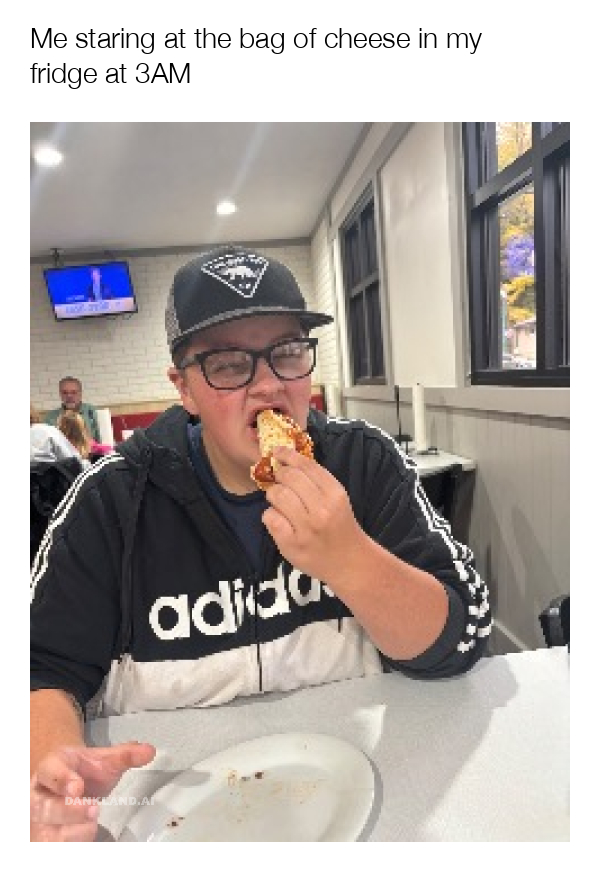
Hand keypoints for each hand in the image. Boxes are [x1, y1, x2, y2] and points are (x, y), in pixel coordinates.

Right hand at [30, 741, 155, 841]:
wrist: (67, 782)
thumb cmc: (81, 772)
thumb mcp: (102, 760)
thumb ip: (125, 755)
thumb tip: (148, 751)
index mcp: (51, 767)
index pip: (49, 771)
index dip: (61, 779)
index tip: (77, 787)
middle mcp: (39, 794)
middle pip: (46, 806)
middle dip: (70, 811)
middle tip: (93, 808)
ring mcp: (38, 820)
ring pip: (50, 832)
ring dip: (74, 831)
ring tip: (92, 821)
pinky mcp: (43, 838)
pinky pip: (54, 847)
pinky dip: (72, 844)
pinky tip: (84, 836)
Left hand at [262, 446, 365, 585]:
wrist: (349, 562)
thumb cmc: (340, 526)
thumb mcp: (336, 499)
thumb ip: (316, 481)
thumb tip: (288, 459)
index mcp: (335, 494)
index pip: (306, 466)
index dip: (288, 455)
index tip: (278, 452)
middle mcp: (321, 510)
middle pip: (289, 478)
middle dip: (280, 475)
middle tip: (280, 479)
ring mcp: (305, 529)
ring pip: (277, 495)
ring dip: (274, 494)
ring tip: (281, 501)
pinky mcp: (291, 544)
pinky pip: (270, 518)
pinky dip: (271, 515)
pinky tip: (279, 519)